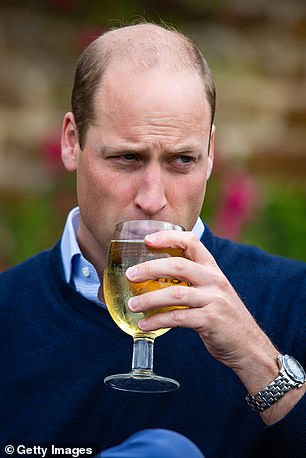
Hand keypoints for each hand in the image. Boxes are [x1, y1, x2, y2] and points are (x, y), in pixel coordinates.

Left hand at [126, 230, 278, 392]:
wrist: (249, 347)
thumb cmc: (225, 319)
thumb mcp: (213, 293)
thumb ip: (192, 283)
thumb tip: (156, 280)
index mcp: (213, 270)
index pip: (192, 242)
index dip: (168, 237)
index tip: (147, 239)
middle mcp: (214, 281)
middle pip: (178, 265)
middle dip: (150, 268)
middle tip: (130, 275)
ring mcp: (214, 300)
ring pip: (174, 293)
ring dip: (149, 299)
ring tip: (132, 305)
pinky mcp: (210, 321)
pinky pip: (177, 318)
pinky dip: (157, 321)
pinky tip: (144, 325)